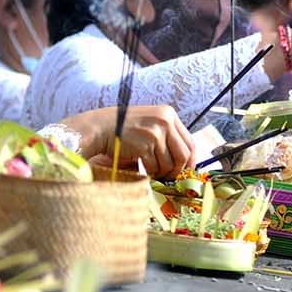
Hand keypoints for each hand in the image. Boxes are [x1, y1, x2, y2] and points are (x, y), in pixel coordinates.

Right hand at [69, 104, 194, 177]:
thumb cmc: (125, 128)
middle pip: (184, 154)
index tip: (186, 170)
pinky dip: (150, 172)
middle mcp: (165, 121)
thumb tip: (185, 161)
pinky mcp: (144, 146)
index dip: (190, 160)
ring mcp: (155, 133)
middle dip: (177, 170)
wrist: (101, 127)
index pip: (190, 142)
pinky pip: (154, 167)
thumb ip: (168, 135)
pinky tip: (144, 170)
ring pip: (169, 164)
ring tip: (153, 172)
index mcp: (169, 114)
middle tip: (169, 177)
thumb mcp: (151, 122)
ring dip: (161, 173)